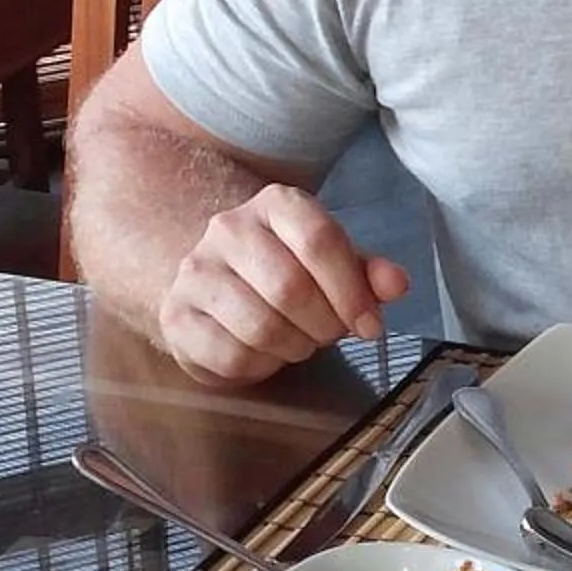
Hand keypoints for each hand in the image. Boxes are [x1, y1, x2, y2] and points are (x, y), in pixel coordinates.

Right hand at [158, 185, 408, 386]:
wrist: (220, 283)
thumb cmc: (291, 272)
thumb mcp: (336, 264)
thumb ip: (369, 272)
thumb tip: (396, 283)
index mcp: (276, 204)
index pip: (320, 240)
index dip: (353, 292)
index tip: (369, 325)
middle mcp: (228, 229)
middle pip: (290, 288)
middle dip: (324, 325)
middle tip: (330, 334)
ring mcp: (195, 273)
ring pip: (260, 327)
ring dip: (294, 347)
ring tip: (299, 341)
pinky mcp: (175, 317)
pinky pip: (231, 356)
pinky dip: (261, 366)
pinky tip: (266, 354)